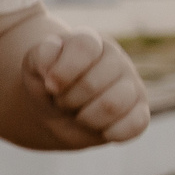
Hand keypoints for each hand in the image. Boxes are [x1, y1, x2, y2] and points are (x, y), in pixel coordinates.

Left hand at [23, 26, 149, 141]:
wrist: (55, 111)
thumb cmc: (47, 84)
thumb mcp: (34, 65)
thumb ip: (42, 55)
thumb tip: (52, 66)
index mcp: (90, 42)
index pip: (84, 47)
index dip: (63, 72)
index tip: (50, 86)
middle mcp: (115, 59)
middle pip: (92, 84)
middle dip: (68, 100)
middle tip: (63, 101)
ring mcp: (131, 85)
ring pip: (112, 105)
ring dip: (86, 118)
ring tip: (79, 114)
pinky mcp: (140, 111)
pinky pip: (135, 125)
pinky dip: (111, 132)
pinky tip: (99, 129)